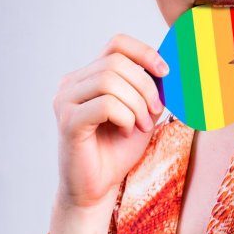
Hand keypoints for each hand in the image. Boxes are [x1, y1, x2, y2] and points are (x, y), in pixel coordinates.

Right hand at [51, 33, 168, 209]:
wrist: (96, 189)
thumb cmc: (117, 151)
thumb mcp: (142, 112)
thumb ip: (149, 88)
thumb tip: (168, 66)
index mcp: (87, 76)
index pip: (116, 44)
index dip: (144, 52)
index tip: (165, 72)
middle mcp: (71, 83)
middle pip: (116, 62)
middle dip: (145, 86)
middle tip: (154, 112)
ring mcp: (65, 101)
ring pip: (109, 80)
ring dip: (136, 104)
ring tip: (140, 125)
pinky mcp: (68, 121)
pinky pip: (105, 104)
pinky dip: (125, 117)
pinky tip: (125, 132)